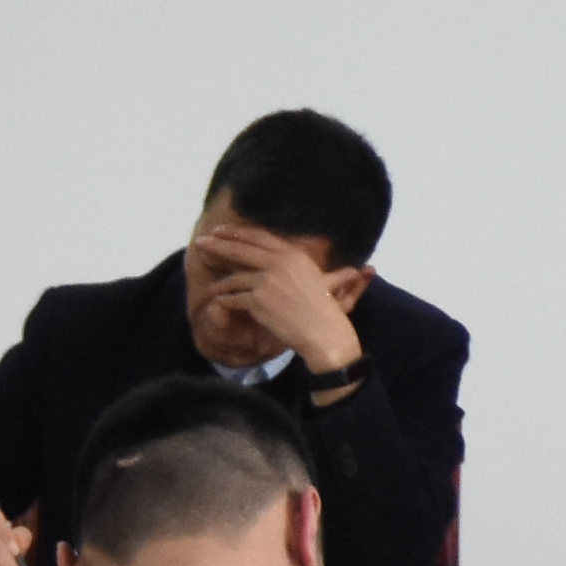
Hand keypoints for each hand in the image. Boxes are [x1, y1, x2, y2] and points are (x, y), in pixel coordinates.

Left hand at [190, 211, 364, 377]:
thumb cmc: (330, 313)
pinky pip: (234, 298)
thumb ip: (337, 273)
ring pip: (235, 277)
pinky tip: (219, 303)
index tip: (222, 230)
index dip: (238, 232)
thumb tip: (364, 270)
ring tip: (210, 284)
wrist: (325, 335)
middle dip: (218, 244)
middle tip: (201, 242)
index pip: (260, 237)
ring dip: (220, 282)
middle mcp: (280, 262)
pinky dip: (225, 301)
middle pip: (241, 249)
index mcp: (295, 255)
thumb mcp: (331, 285)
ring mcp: (267, 280)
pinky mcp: (258, 300)